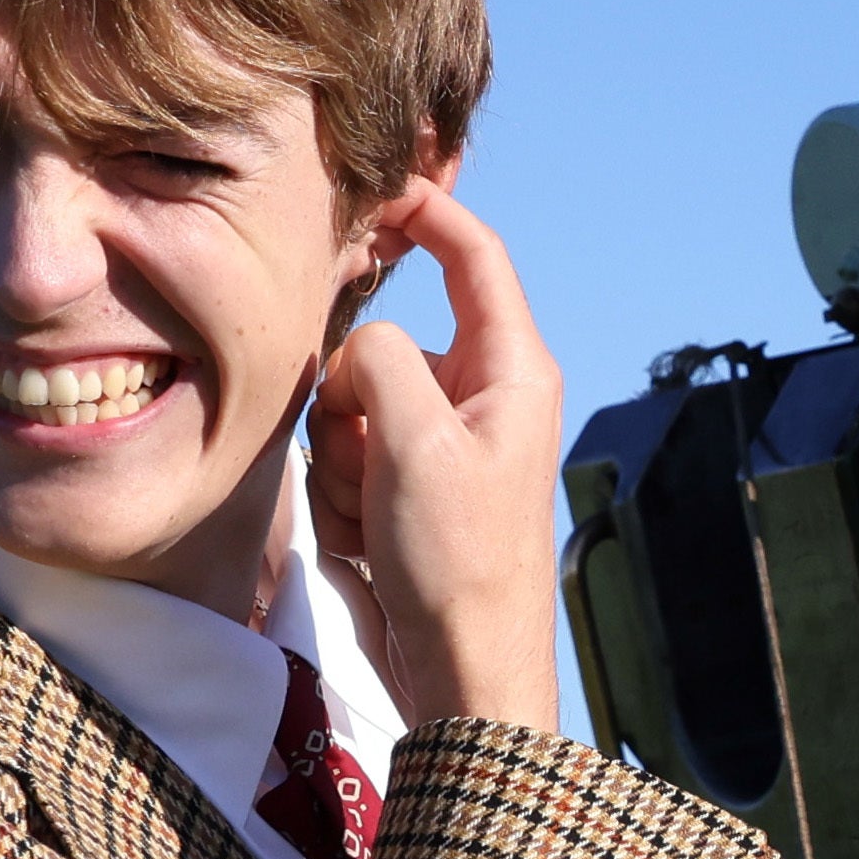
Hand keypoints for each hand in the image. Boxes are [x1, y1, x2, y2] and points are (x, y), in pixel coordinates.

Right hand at [313, 174, 569, 729]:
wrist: (462, 673)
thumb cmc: (457, 560)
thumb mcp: (415, 440)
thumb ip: (380, 361)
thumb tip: (360, 349)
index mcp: (511, 371)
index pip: (475, 259)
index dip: (430, 214)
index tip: (380, 186)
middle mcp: (482, 400)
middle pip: (387, 345)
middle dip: (355, 401)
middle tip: (376, 463)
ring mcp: (443, 450)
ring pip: (353, 409)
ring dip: (347, 465)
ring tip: (382, 520)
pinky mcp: (411, 494)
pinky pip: (349, 465)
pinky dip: (347, 504)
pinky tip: (375, 549)